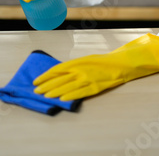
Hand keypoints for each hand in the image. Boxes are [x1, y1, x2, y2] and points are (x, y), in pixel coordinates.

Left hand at [33, 34, 158, 100]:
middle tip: (35, 90)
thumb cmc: (104, 62)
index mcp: (78, 61)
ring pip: (67, 86)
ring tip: (44, 95)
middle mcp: (81, 69)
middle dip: (46, 85)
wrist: (122, 63)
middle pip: (59, 78)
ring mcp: (88, 78)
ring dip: (54, 91)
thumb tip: (60, 73)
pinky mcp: (95, 87)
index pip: (57, 69)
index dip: (46, 75)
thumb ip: (74, 67)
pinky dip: (70, 95)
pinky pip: (80, 92)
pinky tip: (61, 99)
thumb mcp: (87, 60)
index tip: (36, 80)